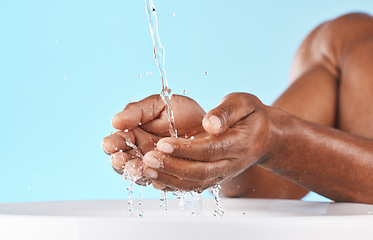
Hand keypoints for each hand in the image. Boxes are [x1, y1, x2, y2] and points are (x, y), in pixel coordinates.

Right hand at [101, 94, 205, 185]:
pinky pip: (165, 184)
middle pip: (125, 163)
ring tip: (139, 167)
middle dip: (121, 162)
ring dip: (139, 173)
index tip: (110, 144)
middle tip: (121, 160)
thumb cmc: (182, 113)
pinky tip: (158, 180)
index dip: (112, 144)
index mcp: (134, 135)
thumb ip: (137, 111)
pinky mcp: (173, 178)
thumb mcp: (159, 105)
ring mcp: (157, 168)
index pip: (117, 143)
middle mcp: (142, 154)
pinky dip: (161, 182)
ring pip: (142, 175)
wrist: (212, 126)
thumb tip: (115, 121)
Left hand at [142, 92, 277, 190]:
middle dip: (172, 166)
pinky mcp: (215, 177)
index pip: (210, 150)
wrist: (265, 137)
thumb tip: (210, 124)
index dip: (185, 149)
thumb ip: (227, 111)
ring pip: (196, 184)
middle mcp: (231, 163)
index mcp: (239, 143)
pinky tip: (156, 179)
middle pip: (200, 171)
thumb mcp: (244, 103)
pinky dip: (175, 186)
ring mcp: (223, 173)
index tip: (163, 143)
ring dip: (170, 179)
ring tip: (146, 170)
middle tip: (148, 159)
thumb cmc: (252, 116)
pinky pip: (195, 187)